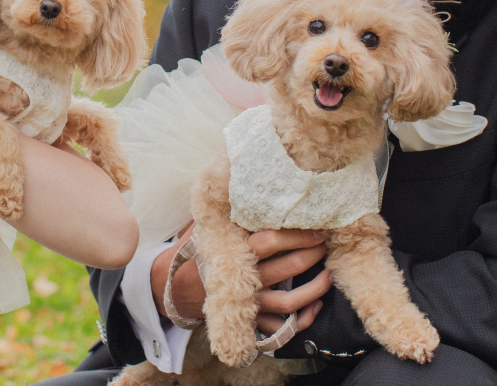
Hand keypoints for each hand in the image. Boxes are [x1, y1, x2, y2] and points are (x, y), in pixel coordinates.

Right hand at [151, 225, 331, 333]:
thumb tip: (243, 179)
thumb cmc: (200, 250)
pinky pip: (284, 327)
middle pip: (287, 267)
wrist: (177, 287)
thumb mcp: (206, 227)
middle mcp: (244, 278)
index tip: (316, 227)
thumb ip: (225, 210)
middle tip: (324, 243)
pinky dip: (303, 319)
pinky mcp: (252, 321)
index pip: (271, 240)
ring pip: (289, 301)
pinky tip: (315, 306)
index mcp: (234, 251)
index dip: (297, 234)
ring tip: (329, 275)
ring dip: (315, 289)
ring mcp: (249, 302)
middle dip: (312, 253)